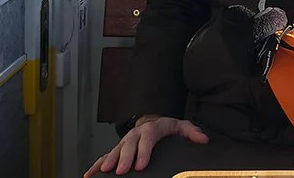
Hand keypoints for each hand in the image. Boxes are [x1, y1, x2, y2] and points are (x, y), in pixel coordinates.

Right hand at [83, 116, 208, 175]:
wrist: (152, 120)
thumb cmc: (167, 127)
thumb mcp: (180, 126)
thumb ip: (192, 132)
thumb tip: (203, 139)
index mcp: (152, 128)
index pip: (148, 139)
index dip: (144, 151)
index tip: (141, 165)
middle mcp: (136, 134)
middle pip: (129, 145)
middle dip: (124, 158)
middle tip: (121, 171)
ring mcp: (125, 141)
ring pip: (115, 149)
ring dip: (109, 160)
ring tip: (105, 171)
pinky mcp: (117, 149)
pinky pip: (105, 156)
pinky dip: (97, 165)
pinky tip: (89, 175)